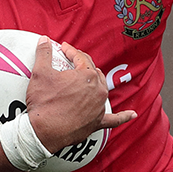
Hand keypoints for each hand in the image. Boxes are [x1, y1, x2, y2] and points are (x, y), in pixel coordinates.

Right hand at [23, 37, 134, 151]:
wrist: (42, 132)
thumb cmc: (43, 102)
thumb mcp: (40, 73)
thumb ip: (43, 53)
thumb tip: (44, 39)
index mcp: (88, 75)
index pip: (81, 58)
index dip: (70, 51)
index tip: (62, 49)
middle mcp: (98, 90)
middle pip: (94, 72)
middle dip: (84, 65)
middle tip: (72, 62)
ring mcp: (99, 107)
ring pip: (102, 90)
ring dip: (96, 83)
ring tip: (89, 80)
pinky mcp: (97, 123)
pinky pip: (114, 120)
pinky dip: (123, 117)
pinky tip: (132, 114)